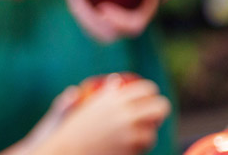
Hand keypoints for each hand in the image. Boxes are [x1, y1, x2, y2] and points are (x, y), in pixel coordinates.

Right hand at [35, 76, 169, 154]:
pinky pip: (145, 146)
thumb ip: (102, 94)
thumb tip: (115, 80)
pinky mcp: (134, 149)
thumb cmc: (70, 132)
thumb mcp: (82, 106)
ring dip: (146, 133)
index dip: (150, 93)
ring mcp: (131, 131)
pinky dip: (138, 147)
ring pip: (153, 130)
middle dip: (158, 111)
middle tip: (151, 116)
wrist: (66, 152)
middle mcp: (125, 111)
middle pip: (161, 106)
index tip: (147, 99)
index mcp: (113, 97)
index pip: (147, 89)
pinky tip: (125, 147)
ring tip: (132, 136)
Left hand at [65, 0, 162, 42]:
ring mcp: (112, 22)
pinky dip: (77, 5)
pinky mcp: (99, 16)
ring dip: (79, 12)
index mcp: (142, 15)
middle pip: (107, 34)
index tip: (103, 8)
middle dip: (89, 20)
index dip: (118, 22)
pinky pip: (87, 17)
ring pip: (93, 27)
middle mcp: (126, 24)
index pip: (132, 27)